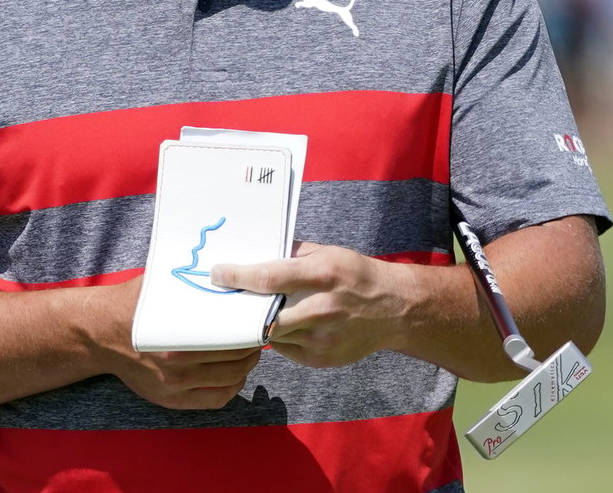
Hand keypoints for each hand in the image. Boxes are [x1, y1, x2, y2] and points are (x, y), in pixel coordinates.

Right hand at [83, 277, 261, 408]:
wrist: (100, 333)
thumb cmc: (133, 304)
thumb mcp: (160, 285)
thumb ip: (190, 281)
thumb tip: (225, 267)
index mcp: (177, 335)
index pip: (231, 336)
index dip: (250, 329)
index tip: (258, 320)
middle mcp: (176, 364)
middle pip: (235, 359)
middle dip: (253, 347)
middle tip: (259, 334)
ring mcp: (174, 385)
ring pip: (229, 380)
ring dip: (247, 367)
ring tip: (250, 353)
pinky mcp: (170, 399)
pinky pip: (214, 400)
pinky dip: (232, 388)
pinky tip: (236, 375)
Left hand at [211, 242, 413, 368]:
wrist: (395, 309)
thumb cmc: (357, 275)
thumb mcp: (329, 253)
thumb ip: (293, 255)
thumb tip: (256, 253)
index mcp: (321, 274)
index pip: (269, 277)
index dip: (238, 276)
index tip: (217, 274)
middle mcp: (321, 308)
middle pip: (265, 315)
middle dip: (244, 309)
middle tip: (230, 301)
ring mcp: (322, 338)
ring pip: (272, 335)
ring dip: (261, 324)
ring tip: (257, 313)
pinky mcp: (322, 359)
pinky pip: (285, 350)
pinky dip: (280, 338)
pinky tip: (288, 326)